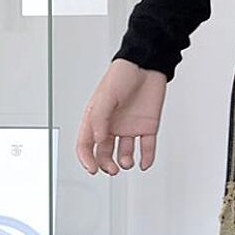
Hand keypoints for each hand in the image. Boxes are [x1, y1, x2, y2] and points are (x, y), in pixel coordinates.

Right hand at [76, 59, 166, 174]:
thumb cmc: (123, 75)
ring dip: (125, 162)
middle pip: (104, 152)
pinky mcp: (147, 127)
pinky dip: (147, 158)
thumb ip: (101, 118)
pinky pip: (147, 147)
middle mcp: (112, 125)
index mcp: (97, 118)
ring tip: (127, 162)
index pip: (86, 144)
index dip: (86, 158)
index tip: (92, 169)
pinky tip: (144, 164)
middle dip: (106, 164)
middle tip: (112, 170)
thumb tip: (99, 140)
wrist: (148, 64)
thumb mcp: (106, 95)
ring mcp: (130, 127)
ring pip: (125, 152)